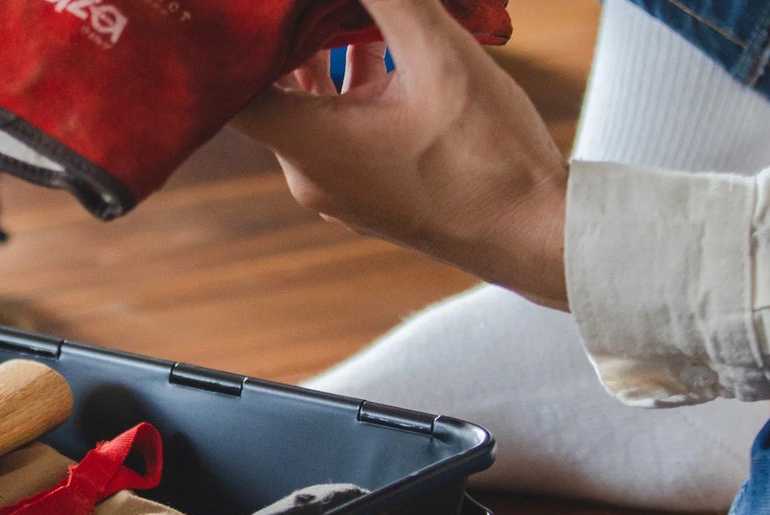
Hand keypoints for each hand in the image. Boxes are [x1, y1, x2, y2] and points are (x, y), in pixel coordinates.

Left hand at [233, 0, 569, 309]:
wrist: (531, 235)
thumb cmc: (486, 157)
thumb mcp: (438, 56)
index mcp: (310, 148)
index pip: (237, 90)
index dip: (242, 42)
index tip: (261, 7)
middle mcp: (312, 177)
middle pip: (275, 93)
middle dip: (295, 33)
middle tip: (317, 0)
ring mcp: (340, 190)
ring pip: (313, 109)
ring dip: (330, 54)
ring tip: (357, 8)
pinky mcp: (369, 193)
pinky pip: (343, 131)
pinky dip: (354, 87)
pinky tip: (392, 47)